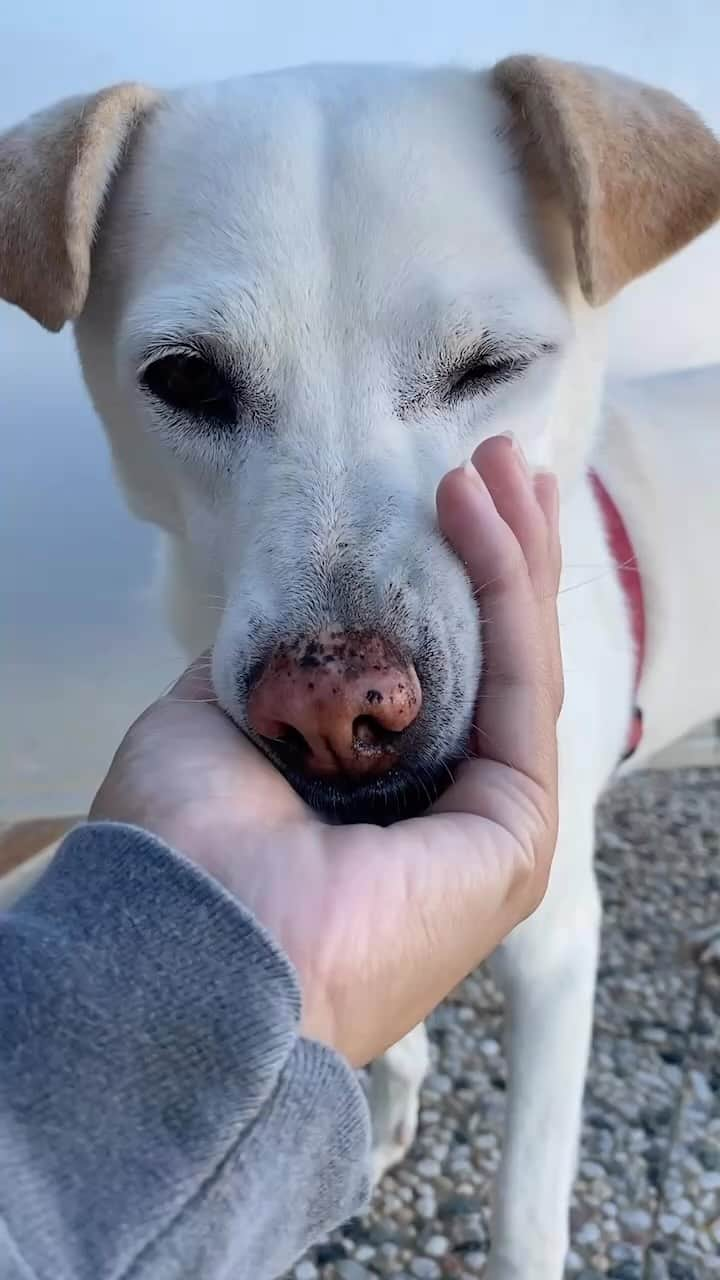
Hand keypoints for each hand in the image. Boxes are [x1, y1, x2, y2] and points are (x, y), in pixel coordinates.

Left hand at [91, 435, 562, 1066]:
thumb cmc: (181, 848)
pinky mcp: (513, 831)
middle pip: (490, 660)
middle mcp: (436, 810)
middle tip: (497, 462)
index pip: (434, 673)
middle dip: (500, 555)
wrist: (185, 943)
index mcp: (369, 795)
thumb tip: (291, 630)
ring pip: (518, 664)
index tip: (443, 497)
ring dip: (515, 554)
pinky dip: (507, 590)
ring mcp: (484, 825)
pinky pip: (521, 684)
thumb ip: (266, 674)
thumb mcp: (209, 722)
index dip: (445, 583)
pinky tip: (486, 514)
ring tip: (501, 462)